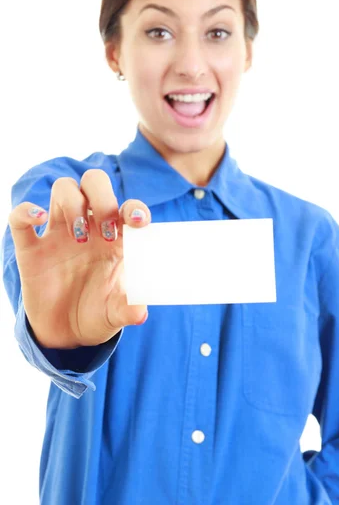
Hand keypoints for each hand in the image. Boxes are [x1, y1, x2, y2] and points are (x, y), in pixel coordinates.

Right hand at [8, 169, 150, 348]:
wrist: (67, 333)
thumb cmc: (99, 313)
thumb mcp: (116, 313)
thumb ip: (128, 309)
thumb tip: (140, 313)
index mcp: (116, 237)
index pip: (128, 207)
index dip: (135, 208)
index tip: (137, 223)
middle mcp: (90, 227)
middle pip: (94, 183)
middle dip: (102, 197)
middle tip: (105, 232)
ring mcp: (59, 233)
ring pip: (63, 188)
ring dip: (73, 203)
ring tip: (78, 238)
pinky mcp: (32, 248)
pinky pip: (20, 217)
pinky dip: (26, 211)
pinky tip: (38, 219)